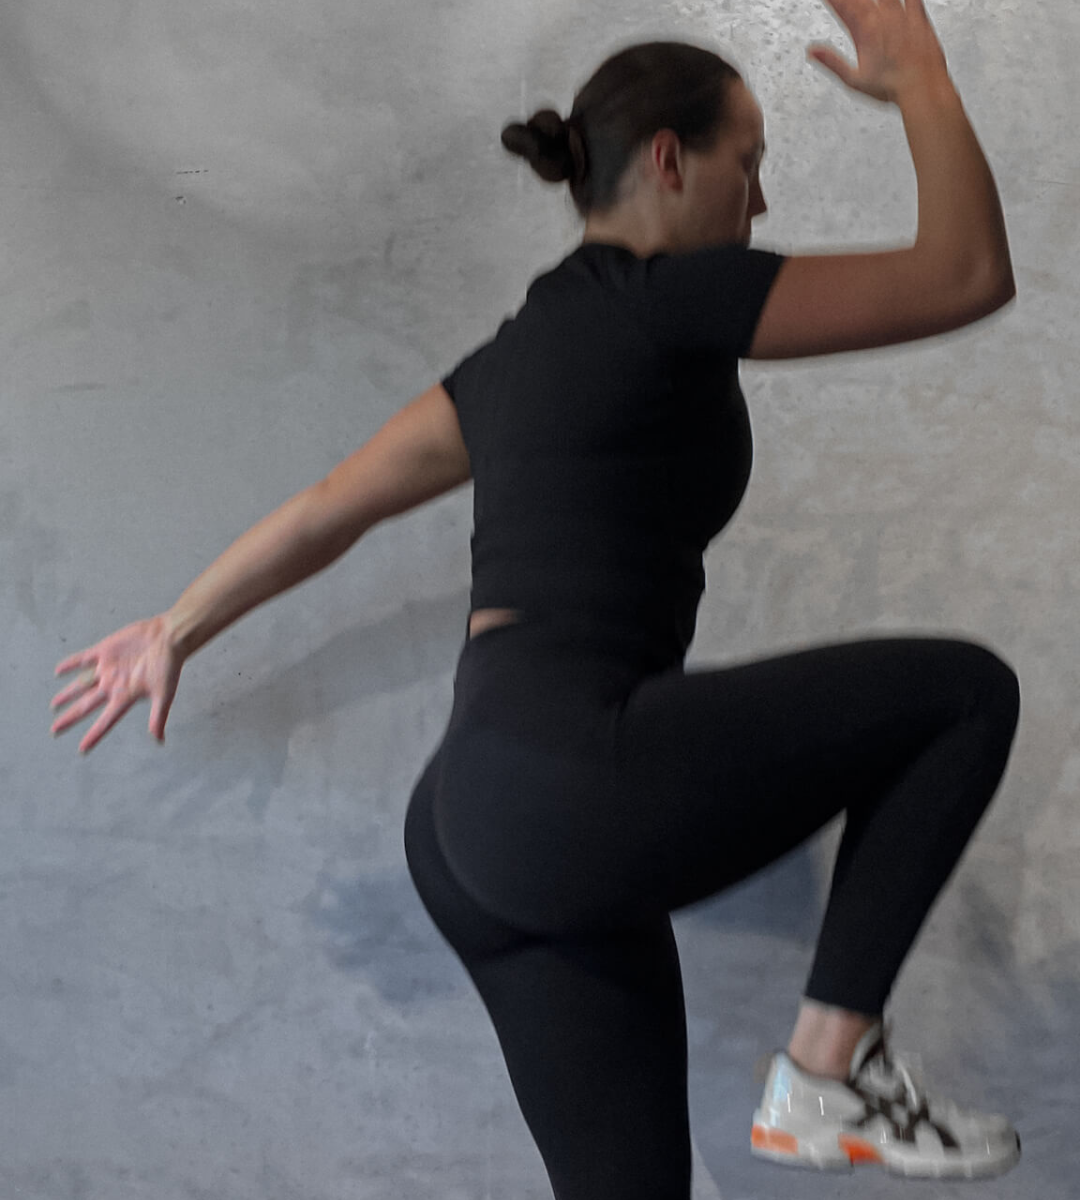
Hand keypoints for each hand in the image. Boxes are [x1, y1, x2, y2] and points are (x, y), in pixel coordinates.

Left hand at [51, 615, 185, 754]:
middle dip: (71, 716)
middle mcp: (113, 685)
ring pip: (82, 684)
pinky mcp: (105, 651)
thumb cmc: (168, 667)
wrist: (168, 638)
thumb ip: (158, 716)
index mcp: (125, 697)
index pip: (105, 721)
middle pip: (87, 705)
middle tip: (55, 729)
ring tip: (55, 705)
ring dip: (68, 694)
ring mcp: (107, 668)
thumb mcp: (164, 695)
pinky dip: (71, 664)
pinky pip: (83, 659)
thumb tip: (158, 740)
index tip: (82, 749)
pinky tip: (59, 671)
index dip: (94, 735)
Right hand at [808, 0, 950, 104]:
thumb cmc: (891, 87)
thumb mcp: (853, 80)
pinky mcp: (919, 16)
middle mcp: (882, 19)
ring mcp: (901, 15)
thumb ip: (832, 62)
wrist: (922, 86)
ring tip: (867, 0)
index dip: (833, 0)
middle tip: (844, 0)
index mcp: (864, 32)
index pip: (842, 6)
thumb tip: (811, 51)